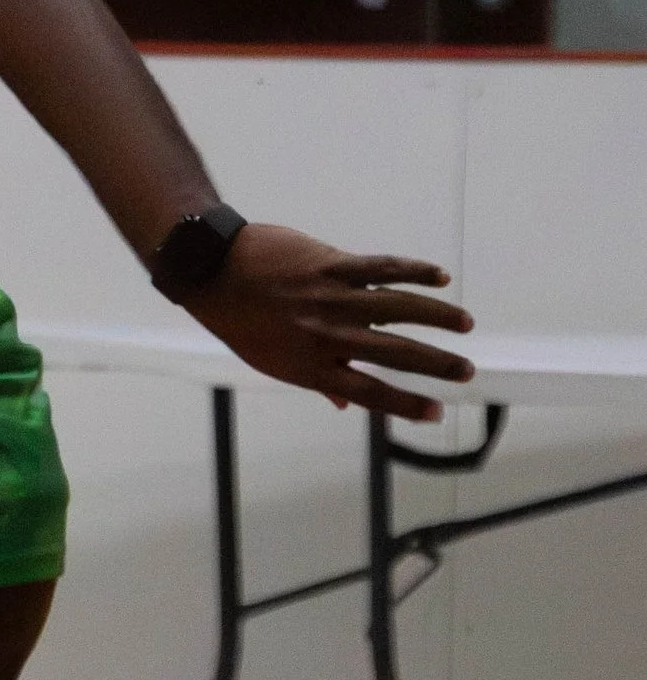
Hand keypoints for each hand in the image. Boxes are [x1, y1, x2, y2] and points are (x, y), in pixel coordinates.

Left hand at [191, 224, 473, 423]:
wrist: (213, 271)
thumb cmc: (240, 321)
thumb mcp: (272, 363)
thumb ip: (316, 379)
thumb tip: (345, 403)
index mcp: (312, 367)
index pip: (370, 392)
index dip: (406, 405)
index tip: (437, 413)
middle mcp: (326, 336)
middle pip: (394, 354)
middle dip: (435, 364)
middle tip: (465, 371)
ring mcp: (331, 299)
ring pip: (398, 309)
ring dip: (437, 317)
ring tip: (464, 325)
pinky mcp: (332, 266)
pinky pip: (382, 269)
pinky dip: (414, 272)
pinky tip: (439, 278)